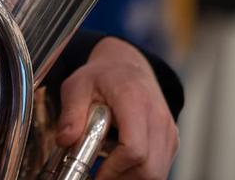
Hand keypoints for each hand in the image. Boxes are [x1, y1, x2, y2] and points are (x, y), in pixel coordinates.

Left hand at [56, 37, 178, 179]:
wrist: (126, 66)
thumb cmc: (102, 76)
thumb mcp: (77, 86)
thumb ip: (71, 113)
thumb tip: (64, 140)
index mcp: (134, 101)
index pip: (134, 148)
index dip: (114, 168)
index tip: (96, 174)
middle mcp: (158, 117)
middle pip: (150, 168)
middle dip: (123, 179)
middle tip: (99, 177)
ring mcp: (167, 130)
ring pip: (158, 173)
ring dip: (131, 178)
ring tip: (107, 170)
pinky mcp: (170, 140)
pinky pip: (160, 168)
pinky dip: (140, 173)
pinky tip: (120, 164)